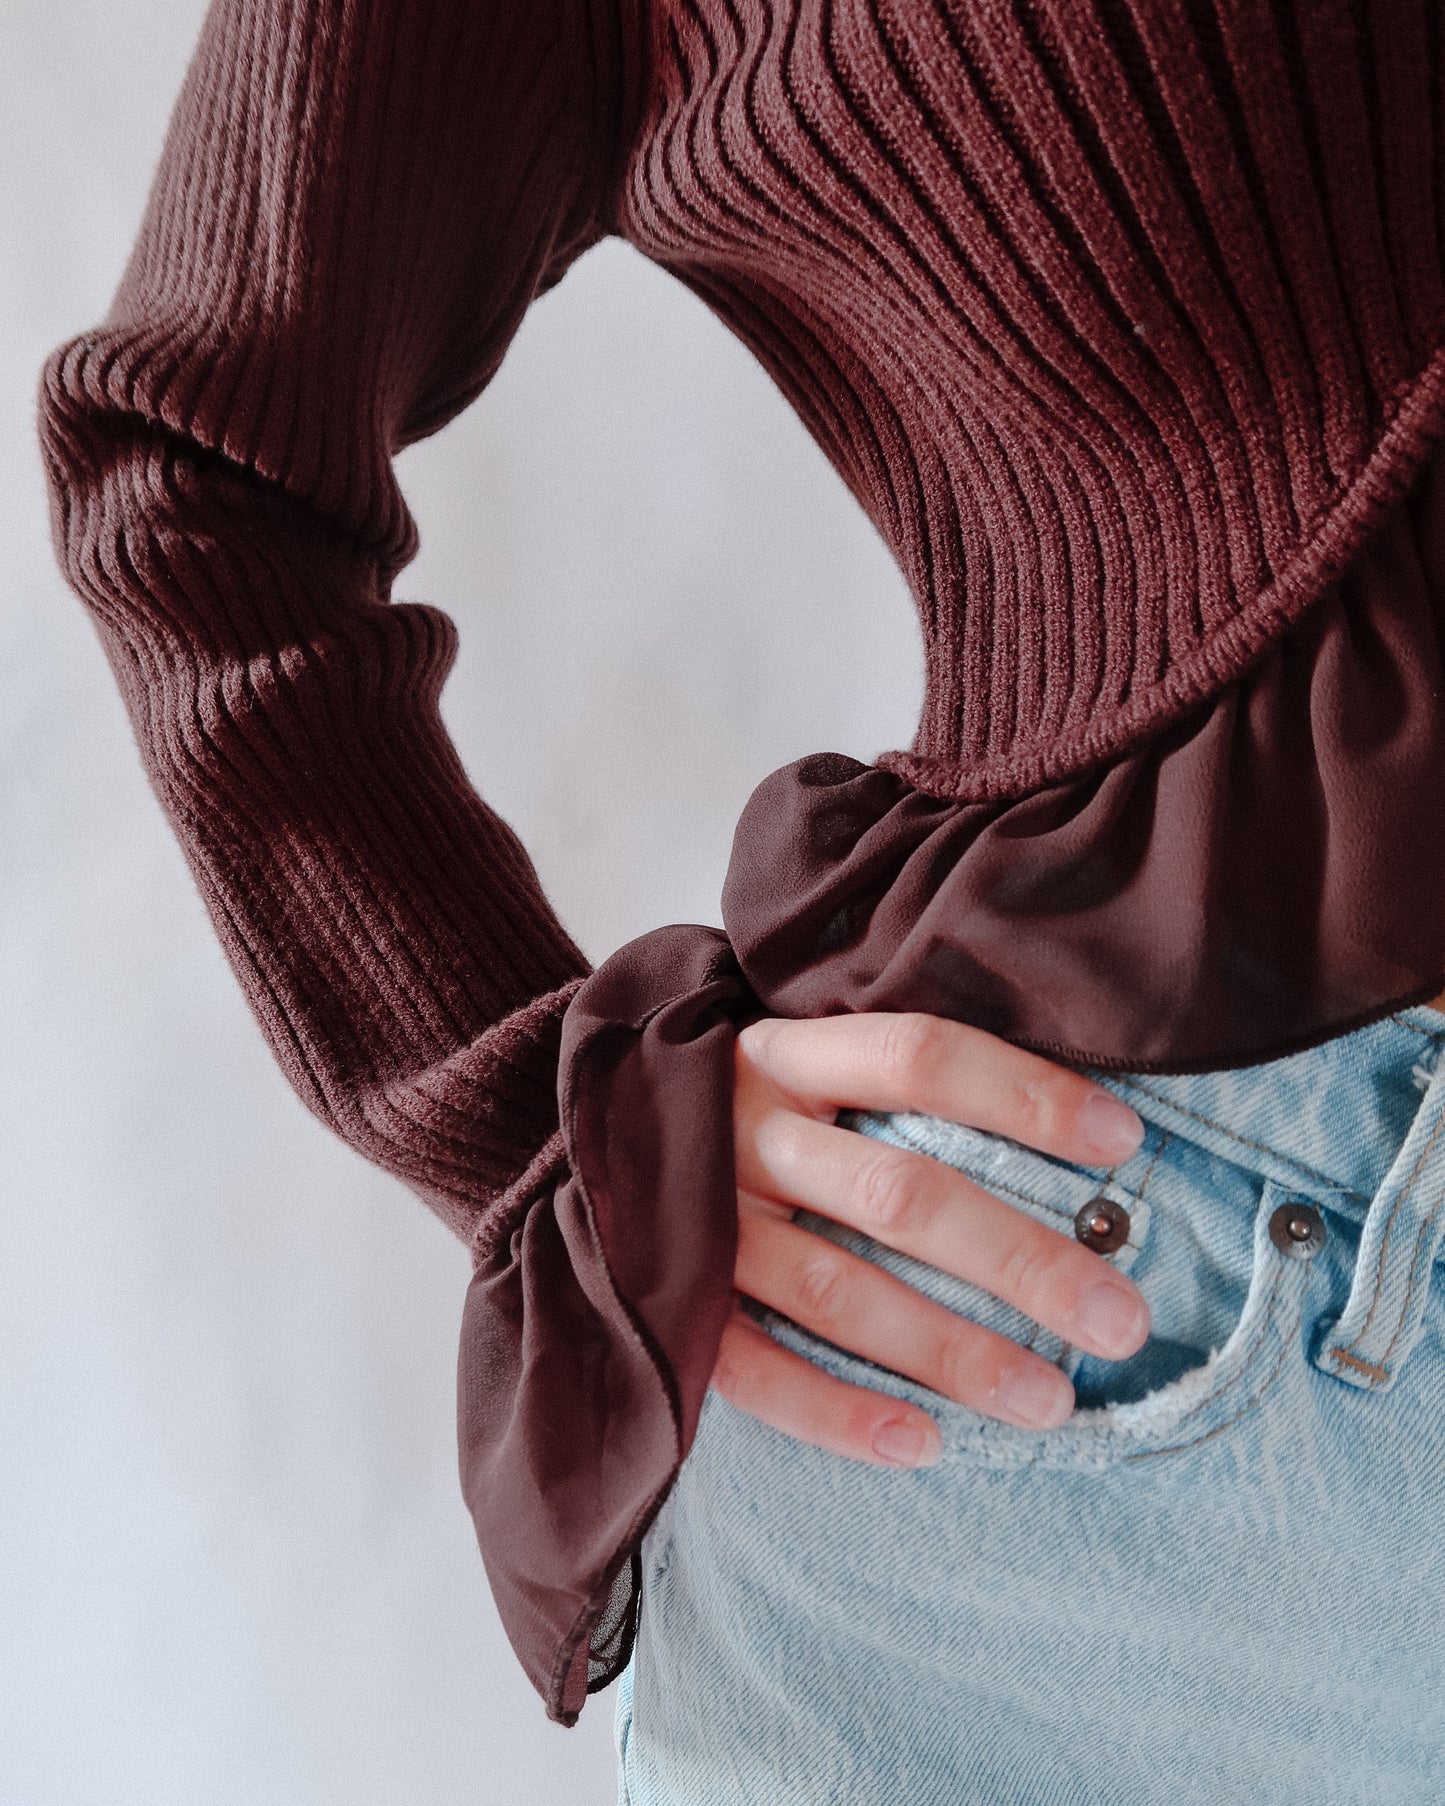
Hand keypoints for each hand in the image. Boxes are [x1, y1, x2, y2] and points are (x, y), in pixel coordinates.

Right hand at [712, 1011, 1150, 1467]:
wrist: (573, 1132)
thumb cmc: (741, 1100)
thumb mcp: (803, 1055)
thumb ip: (900, 1079)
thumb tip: (1079, 1135)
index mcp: (787, 1054)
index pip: (919, 1057)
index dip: (1025, 1096)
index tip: (1123, 1146)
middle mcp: (743, 1132)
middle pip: (898, 1193)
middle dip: (1019, 1260)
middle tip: (1121, 1318)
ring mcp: (701, 1223)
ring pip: (837, 1291)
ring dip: (949, 1351)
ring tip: (1050, 1401)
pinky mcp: (671, 1302)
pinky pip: (753, 1369)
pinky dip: (836, 1412)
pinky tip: (923, 1447)